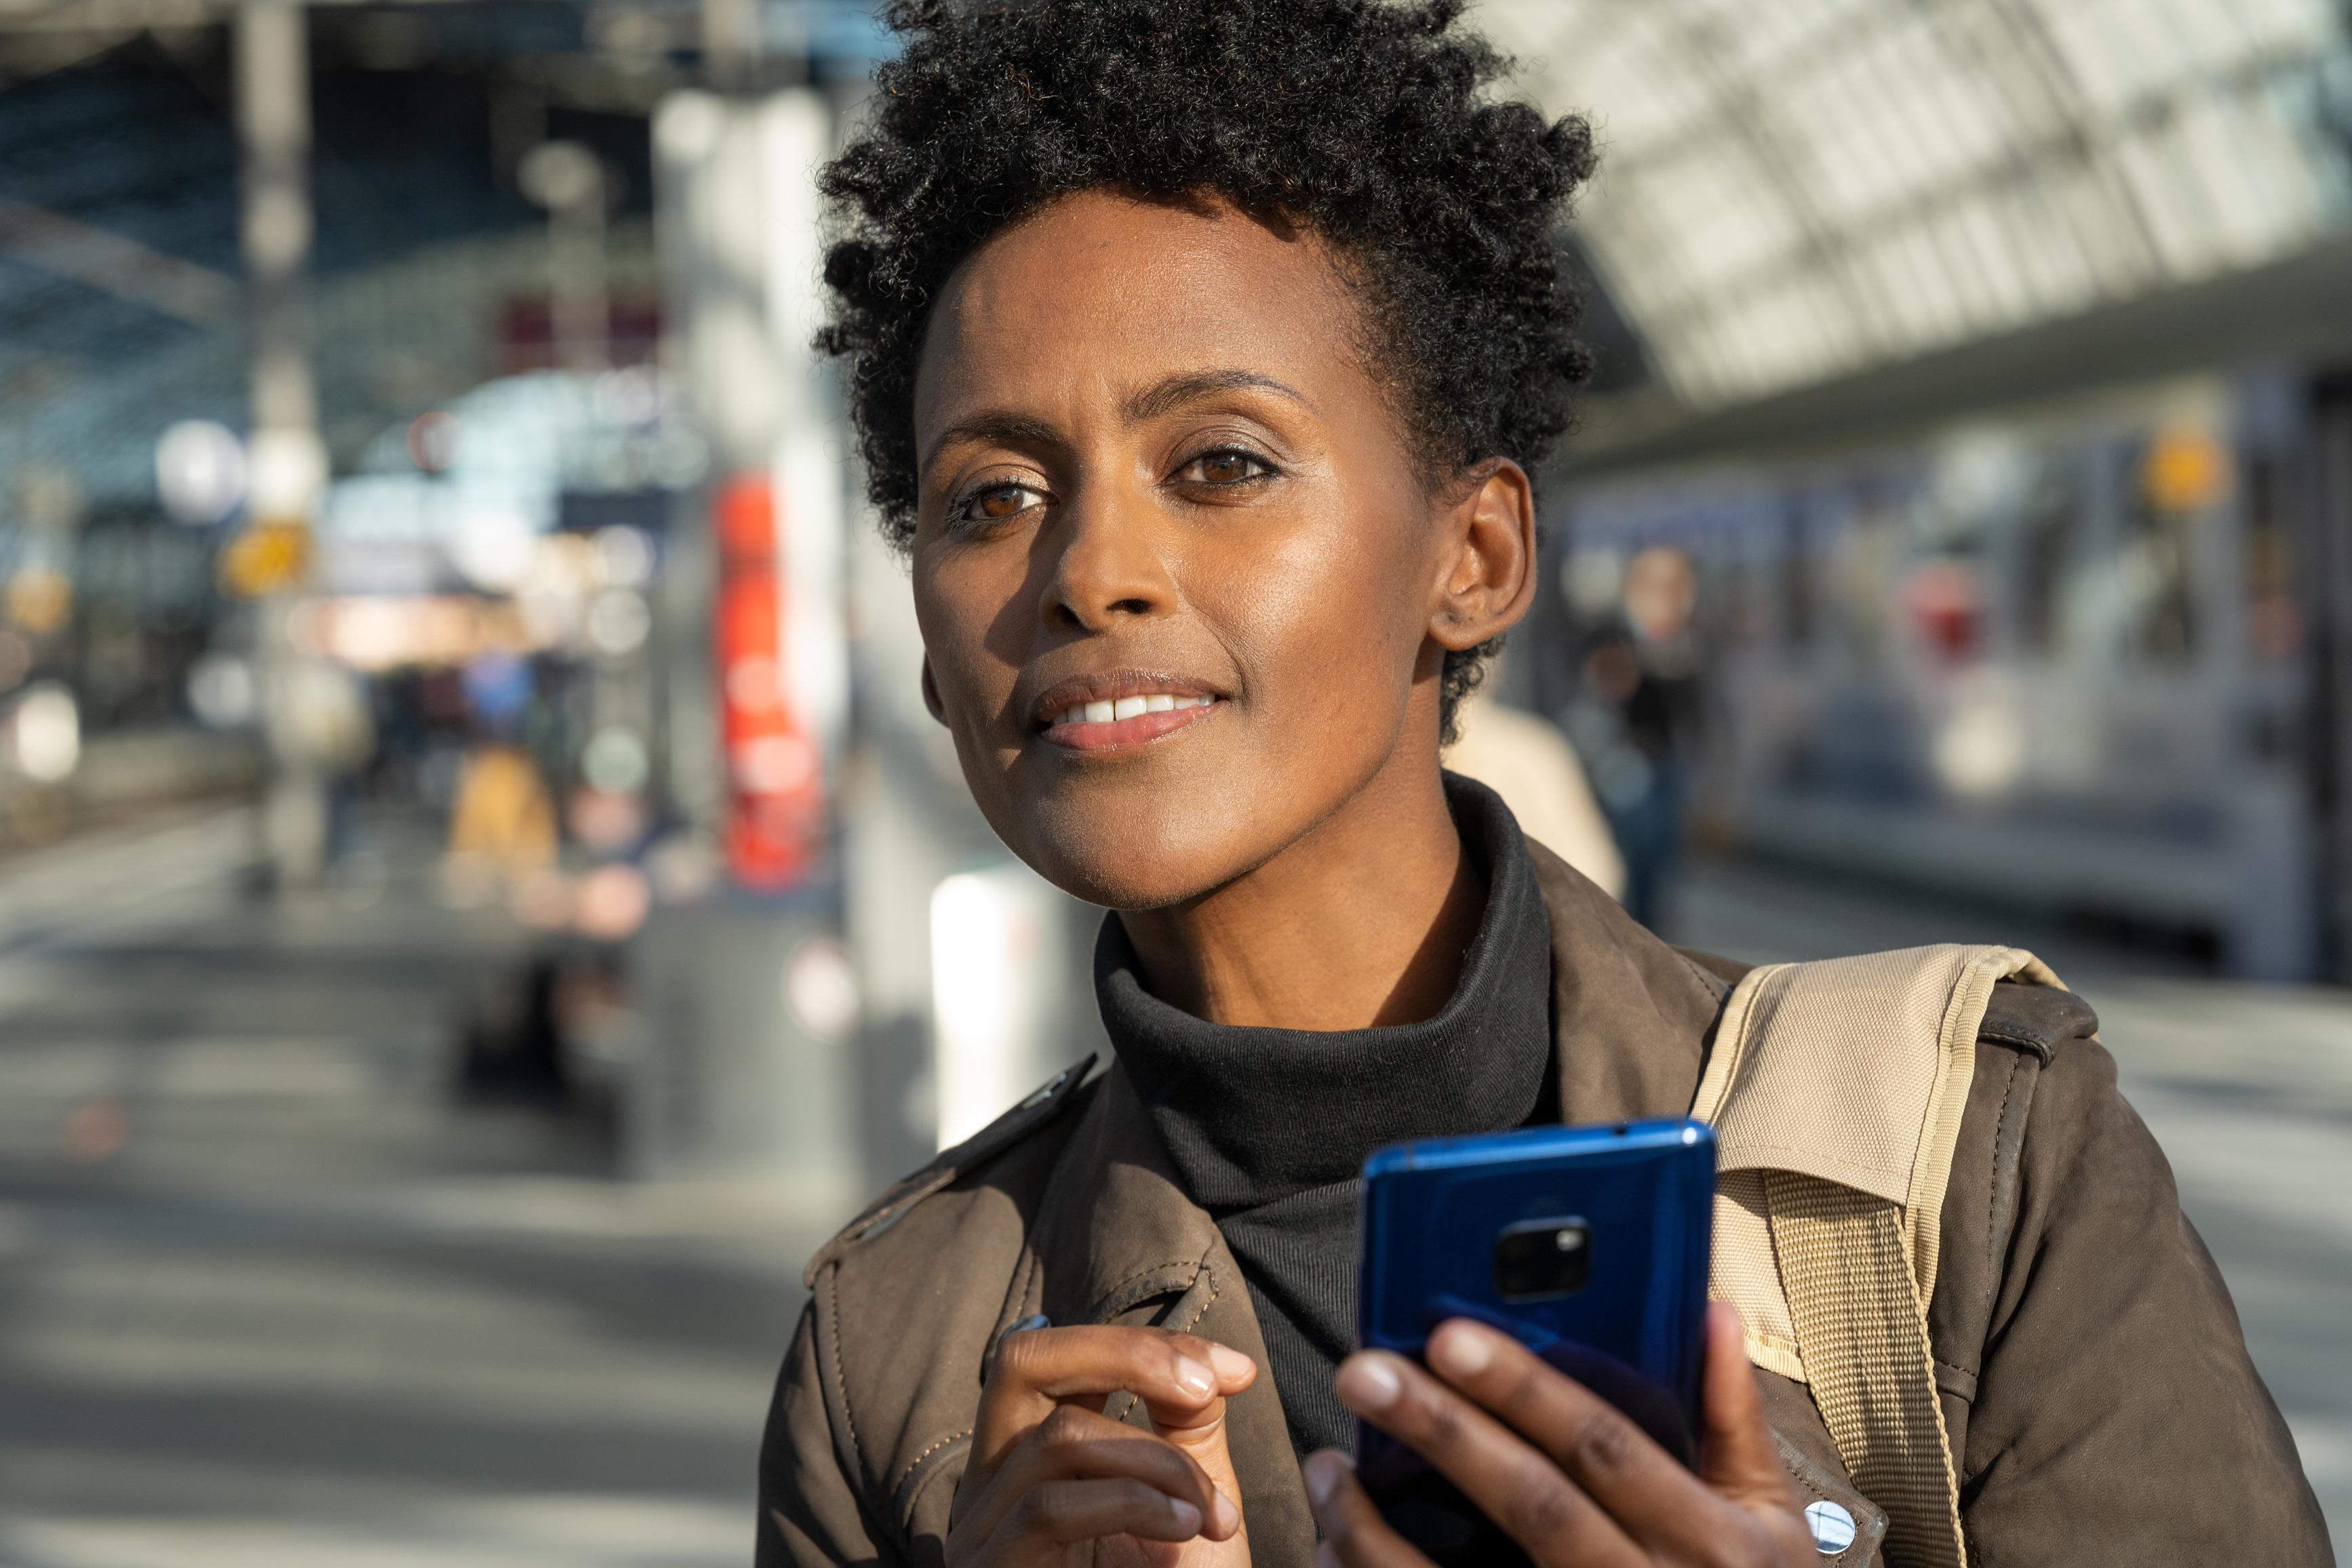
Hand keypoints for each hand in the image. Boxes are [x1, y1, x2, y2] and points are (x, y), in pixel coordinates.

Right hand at [946, 1323, 1256, 1567]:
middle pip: (1023, 1360)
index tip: (1234, 1371)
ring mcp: (980, 1532)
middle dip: (1127, 1355)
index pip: (1057, 1355)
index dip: (1144, 1344)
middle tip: (1208, 1389)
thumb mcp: (1187, 1497)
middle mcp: (988, 1483)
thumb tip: (1206, 1365)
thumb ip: (1183, 1425)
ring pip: (1057, 1438)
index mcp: (1028, 1453)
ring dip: (1158, 1463)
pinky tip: (1184, 1528)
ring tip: (1213, 1512)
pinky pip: (1051, 1510)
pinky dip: (1132, 1503)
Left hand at [1304, 1303, 1816, 1566]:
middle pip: (1530, 1505)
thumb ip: (1733, 1419)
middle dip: (1443, 1432)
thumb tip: (1708, 1307)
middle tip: (1363, 1371)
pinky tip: (1335, 1544)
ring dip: (1377, 1528)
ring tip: (1323, 1468)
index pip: (1605, 1449)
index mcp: (1707, 1542)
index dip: (1527, 1390)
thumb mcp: (1770, 1525)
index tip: (1448, 1335)